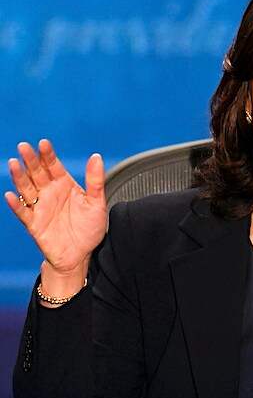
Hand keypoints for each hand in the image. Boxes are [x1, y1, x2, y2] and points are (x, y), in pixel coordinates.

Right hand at [5, 139, 106, 289]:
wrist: (82, 254)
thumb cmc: (89, 228)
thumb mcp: (97, 203)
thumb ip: (95, 181)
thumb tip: (96, 157)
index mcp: (64, 185)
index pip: (54, 166)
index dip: (48, 155)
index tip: (44, 143)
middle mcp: (50, 193)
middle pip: (37, 173)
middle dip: (30, 160)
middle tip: (24, 147)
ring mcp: (40, 207)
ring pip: (26, 189)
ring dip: (19, 177)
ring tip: (14, 163)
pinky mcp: (34, 224)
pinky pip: (23, 212)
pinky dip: (16, 204)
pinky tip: (11, 195)